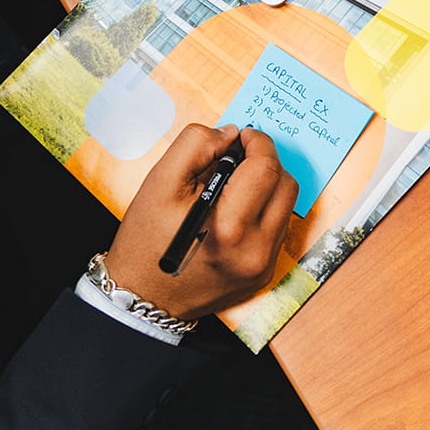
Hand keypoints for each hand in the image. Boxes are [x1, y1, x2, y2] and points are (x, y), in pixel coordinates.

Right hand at [104, 124, 297, 319]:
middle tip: (239, 156)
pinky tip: (235, 208)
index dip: (258, 142)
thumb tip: (231, 134)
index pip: (266, 168)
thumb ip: (196, 145)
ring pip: (286, 205)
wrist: (143, 295)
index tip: (243, 135)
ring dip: (267, 185)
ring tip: (234, 183)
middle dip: (266, 161)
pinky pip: (277, 227)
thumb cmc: (147, 240)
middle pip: (285, 185)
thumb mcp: (161, 181)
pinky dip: (262, 208)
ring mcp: (263, 265)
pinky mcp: (263, 273)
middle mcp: (255, 250)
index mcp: (230, 227)